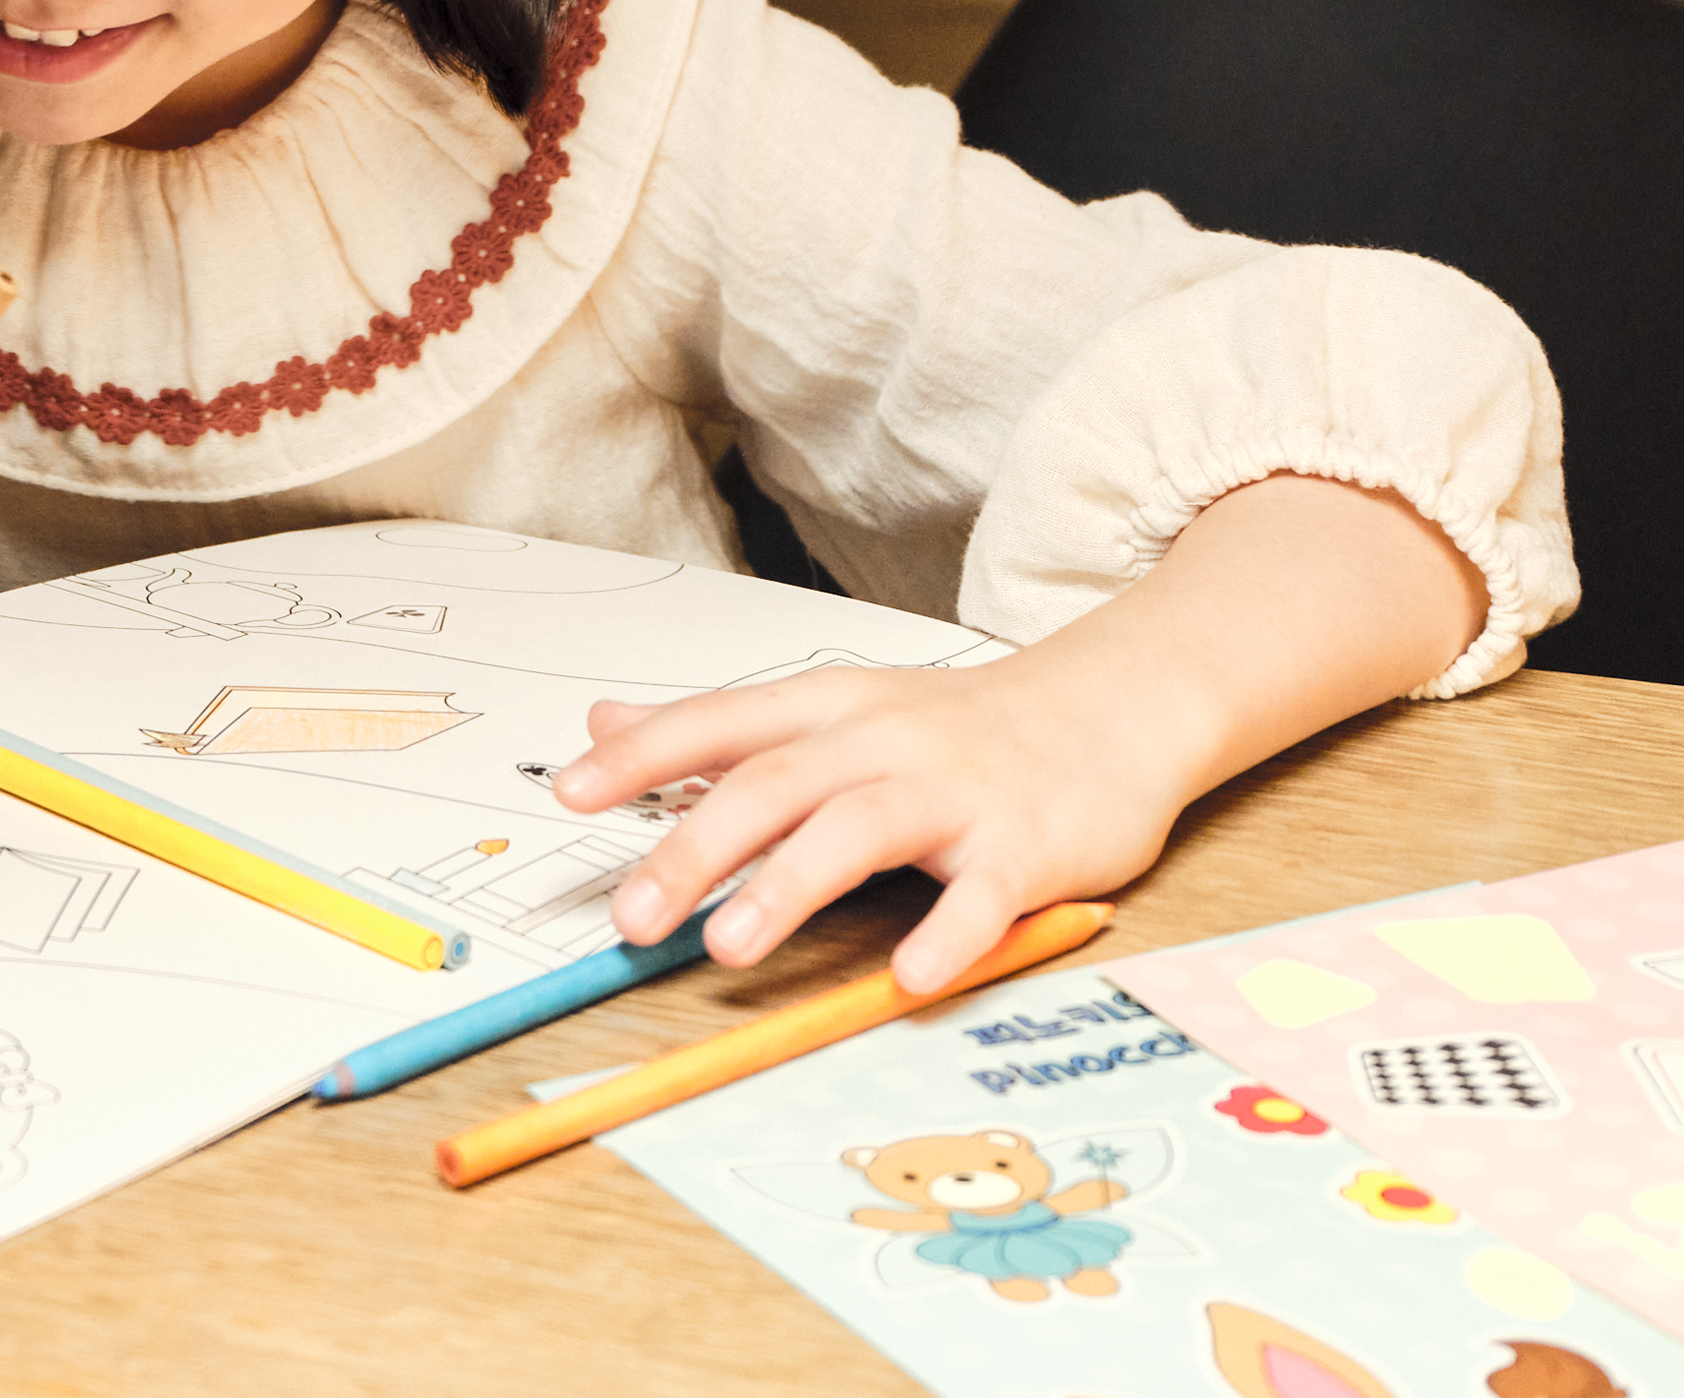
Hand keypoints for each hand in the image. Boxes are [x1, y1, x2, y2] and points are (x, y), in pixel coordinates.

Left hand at [555, 472, 1491, 996]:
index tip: (569, 793)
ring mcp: (957, 792)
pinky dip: (947, 935)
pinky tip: (910, 978)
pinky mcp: (1029, 846)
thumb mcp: (833, 706)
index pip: (718, 724)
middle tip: (631, 916)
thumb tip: (602, 724)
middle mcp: (881, 741)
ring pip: (858, 830)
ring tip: (730, 946)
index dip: (643, 756)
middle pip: (772, 783)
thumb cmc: (958, 725)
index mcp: (827, 708)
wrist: (1114, 705)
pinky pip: (984, 895)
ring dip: (789, 887)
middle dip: (692, 847)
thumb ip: (722, 728)